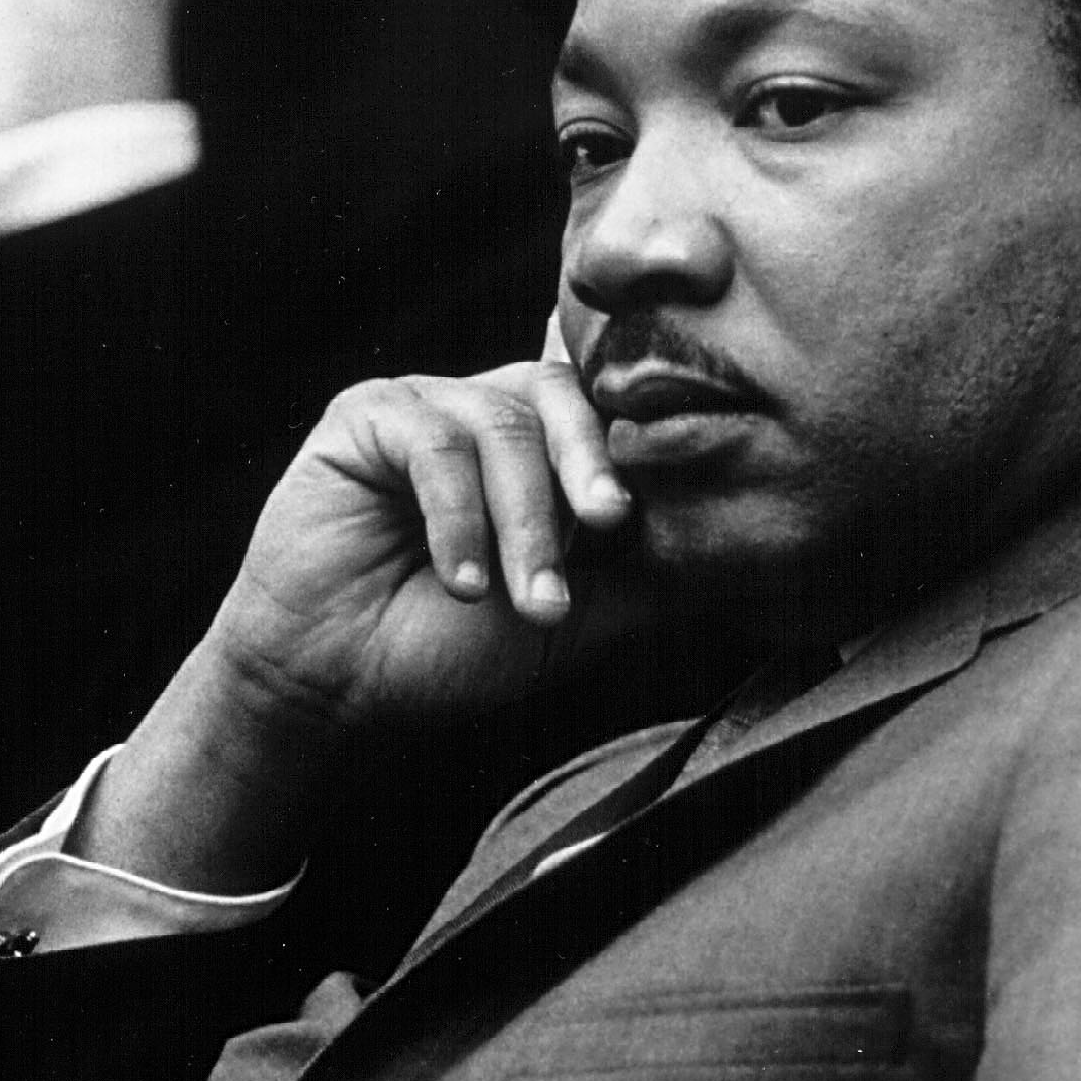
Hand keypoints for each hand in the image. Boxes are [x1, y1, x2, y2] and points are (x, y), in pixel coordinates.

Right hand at [218, 364, 640, 727]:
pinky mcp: (365, 416)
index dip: (637, 444)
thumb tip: (745, 552)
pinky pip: (433, 442)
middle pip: (564, 396)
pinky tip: (460, 581)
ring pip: (503, 425)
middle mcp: (486, 410)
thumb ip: (642, 573)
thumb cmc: (446, 651)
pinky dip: (457, 518)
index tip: (659, 506)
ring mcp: (425, 405)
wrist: (336, 684)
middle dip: (591, 467)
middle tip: (610, 526)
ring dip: (523, 522)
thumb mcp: (572, 619)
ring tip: (526, 602)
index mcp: (540, 446)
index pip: (606, 410)